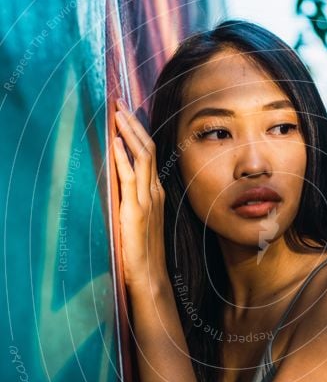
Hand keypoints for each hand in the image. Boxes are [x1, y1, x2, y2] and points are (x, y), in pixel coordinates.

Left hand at [112, 97, 168, 292]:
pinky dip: (122, 157)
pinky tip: (114, 142)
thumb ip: (134, 202)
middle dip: (132, 124)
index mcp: (156, 193)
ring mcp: (147, 199)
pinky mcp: (136, 209)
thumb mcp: (140, 222)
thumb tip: (119, 186)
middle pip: (147, 148)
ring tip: (116, 114)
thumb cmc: (144, 254)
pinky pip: (129, 177)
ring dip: (128, 133)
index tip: (125, 115)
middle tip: (119, 103)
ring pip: (141, 156)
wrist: (150, 277)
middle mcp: (154, 192)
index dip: (138, 132)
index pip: (149, 155)